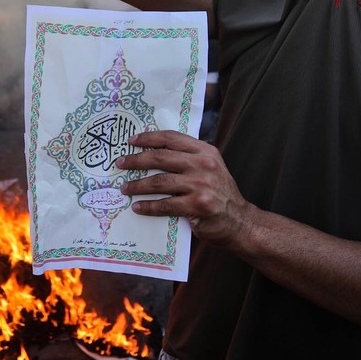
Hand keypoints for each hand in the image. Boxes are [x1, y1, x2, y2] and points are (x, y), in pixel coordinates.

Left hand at [117, 130, 256, 246]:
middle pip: (160, 157)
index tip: (131, 141)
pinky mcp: (196, 206)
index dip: (148, 138)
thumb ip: (188, 158)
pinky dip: (148, 206)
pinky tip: (137, 207)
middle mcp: (204, 164)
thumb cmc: (219, 194)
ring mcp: (201, 185)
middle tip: (120, 164)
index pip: (171, 138)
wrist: (240, 222)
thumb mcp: (210, 168)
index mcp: (205, 151)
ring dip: (137, 185)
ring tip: (125, 188)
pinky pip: (165, 205)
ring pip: (159, 182)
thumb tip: (152, 153)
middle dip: (136, 160)